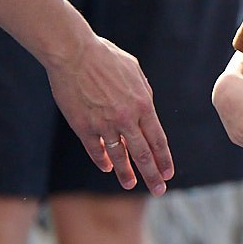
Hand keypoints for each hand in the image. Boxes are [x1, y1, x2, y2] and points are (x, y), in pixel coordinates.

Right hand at [49, 34, 173, 192]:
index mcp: (143, 104)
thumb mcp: (134, 71)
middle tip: (159, 191)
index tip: (168, 174)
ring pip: (119, 156)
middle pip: (143, 154)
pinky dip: (102, 160)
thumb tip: (147, 107)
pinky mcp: (83, 126)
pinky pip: (95, 149)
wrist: (74, 53)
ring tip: (130, 185)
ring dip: (126, 173)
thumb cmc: (105, 56)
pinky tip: (107, 167)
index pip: (158, 140)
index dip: (164, 159)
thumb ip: (144, 92)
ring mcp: (104, 124)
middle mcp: (126, 118)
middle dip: (153, 175)